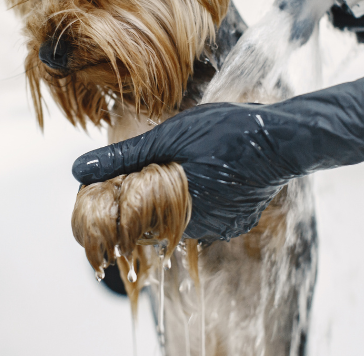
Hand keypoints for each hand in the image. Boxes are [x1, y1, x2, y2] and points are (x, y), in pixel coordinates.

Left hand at [72, 76, 363, 241]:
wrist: (284, 138)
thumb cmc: (227, 132)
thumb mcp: (170, 136)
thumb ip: (124, 157)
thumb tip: (78, 170)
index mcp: (177, 211)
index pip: (130, 221)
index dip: (117, 201)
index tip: (109, 184)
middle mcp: (198, 230)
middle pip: (154, 219)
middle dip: (145, 195)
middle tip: (151, 164)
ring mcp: (220, 229)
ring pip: (179, 215)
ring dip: (172, 194)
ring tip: (184, 162)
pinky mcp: (236, 223)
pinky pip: (203, 214)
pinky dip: (197, 196)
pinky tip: (205, 172)